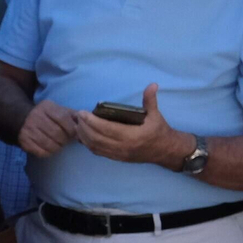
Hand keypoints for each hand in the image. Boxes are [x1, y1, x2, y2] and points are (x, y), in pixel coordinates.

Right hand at [17, 100, 78, 157]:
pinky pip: (41, 152)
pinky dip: (49, 152)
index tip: (74, 133)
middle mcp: (36, 117)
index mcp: (47, 108)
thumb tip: (85, 123)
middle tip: (66, 140)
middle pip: (57, 133)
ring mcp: (29, 130)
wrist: (21, 119)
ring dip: (58, 147)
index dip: (71, 129)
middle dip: (65, 139)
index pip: (63, 118)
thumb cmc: (46, 116)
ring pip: (49, 144)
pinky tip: (50, 148)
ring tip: (59, 144)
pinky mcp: (25, 142)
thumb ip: (72, 115)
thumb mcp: (58, 109)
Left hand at [73, 84, 191, 167]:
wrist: (165, 151)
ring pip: (95, 147)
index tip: (82, 113)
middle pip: (96, 138)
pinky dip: (88, 144)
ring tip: (77, 125)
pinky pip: (98, 152)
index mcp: (132, 136)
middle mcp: (123, 146)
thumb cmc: (159, 131)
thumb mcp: (156, 114)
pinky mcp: (116, 158)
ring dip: (83, 136)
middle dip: (83, 127)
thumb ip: (150, 100)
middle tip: (77, 117)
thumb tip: (152, 85)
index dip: (92, 121)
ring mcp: (119, 154)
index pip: (106, 129)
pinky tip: (83, 136)